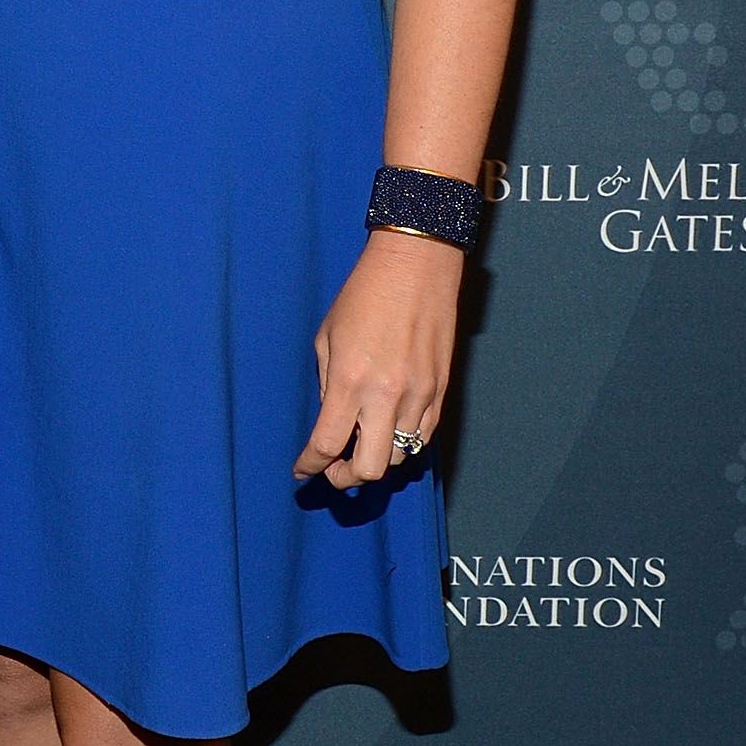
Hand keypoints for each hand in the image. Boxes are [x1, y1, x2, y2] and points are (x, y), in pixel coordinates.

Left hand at [294, 231, 459, 491]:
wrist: (416, 267)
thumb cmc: (364, 295)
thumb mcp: (327, 337)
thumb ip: (327, 385)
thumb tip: (332, 420)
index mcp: (350, 380)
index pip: (328, 444)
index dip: (310, 465)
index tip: (303, 470)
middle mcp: (387, 395)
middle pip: (370, 469)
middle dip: (346, 477)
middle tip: (335, 469)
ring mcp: (419, 395)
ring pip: (400, 458)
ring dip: (377, 458)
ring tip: (362, 444)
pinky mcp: (442, 391)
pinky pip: (423, 437)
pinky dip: (403, 443)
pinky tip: (388, 430)